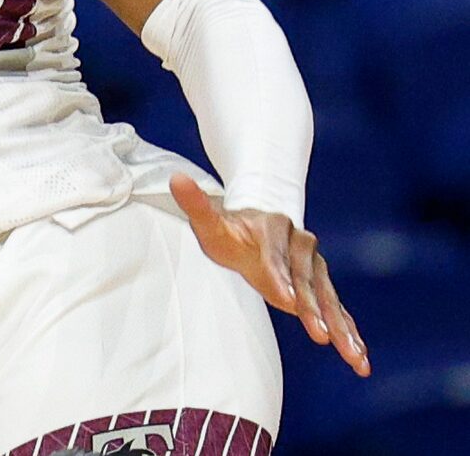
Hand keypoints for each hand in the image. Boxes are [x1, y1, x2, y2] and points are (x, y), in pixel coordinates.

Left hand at [172, 174, 368, 375]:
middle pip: (306, 279)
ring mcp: (314, 267)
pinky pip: (339, 310)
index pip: (275, 255)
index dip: (280, 276)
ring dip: (341, 326)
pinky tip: (360, 359)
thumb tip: (177, 179)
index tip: (284, 299)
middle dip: (312, 308)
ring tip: (353, 356)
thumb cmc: (230, 230)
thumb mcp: (210, 221)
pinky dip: (350, 332)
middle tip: (320, 335)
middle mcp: (300, 246)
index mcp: (272, 228)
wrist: (257, 227)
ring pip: (328, 298)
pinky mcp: (322, 286)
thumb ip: (196, 205)